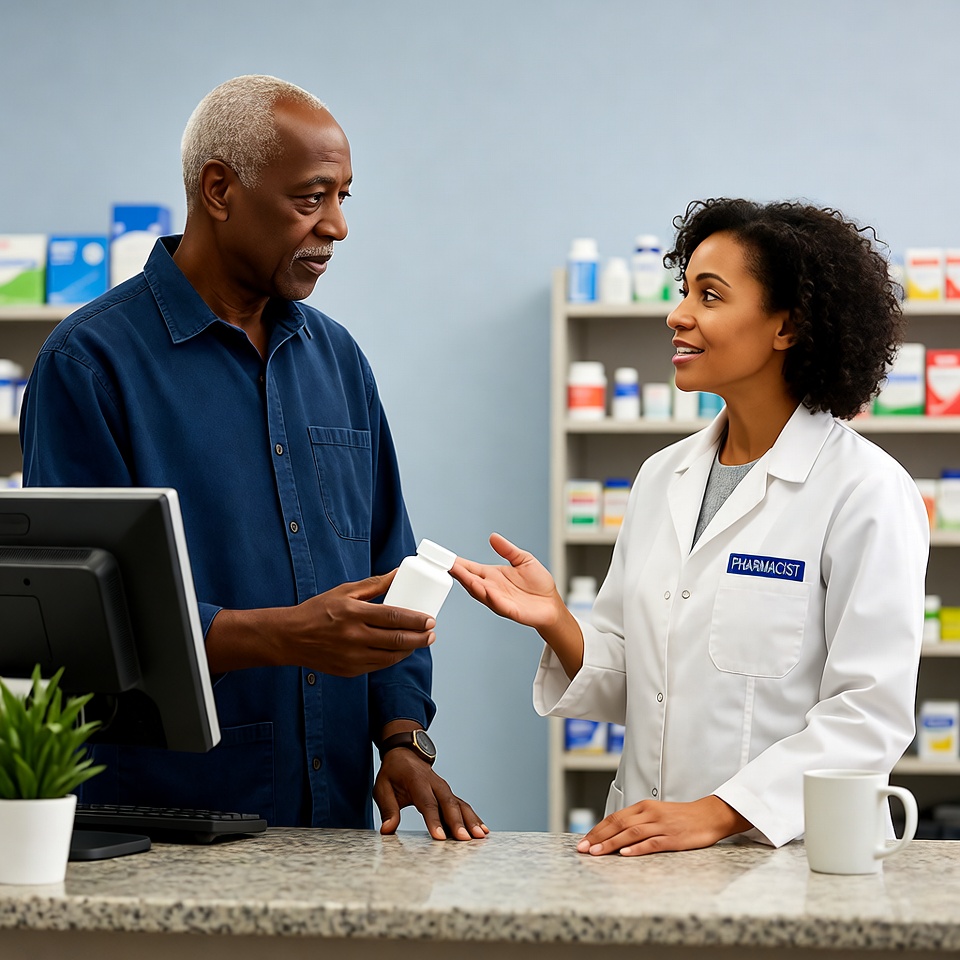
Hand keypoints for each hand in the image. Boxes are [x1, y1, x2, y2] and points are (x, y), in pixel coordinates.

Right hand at [205, 570, 436, 675]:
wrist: (291, 638)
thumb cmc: (319, 610)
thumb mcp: (345, 592)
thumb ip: (374, 584)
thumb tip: (399, 573)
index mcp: (353, 614)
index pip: (393, 617)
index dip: (415, 620)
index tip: (430, 619)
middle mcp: (353, 637)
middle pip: (396, 640)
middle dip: (420, 637)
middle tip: (432, 632)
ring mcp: (351, 657)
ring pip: (390, 657)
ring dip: (409, 650)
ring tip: (421, 641)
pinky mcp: (349, 671)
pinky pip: (378, 666)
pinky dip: (393, 658)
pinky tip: (401, 651)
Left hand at [374, 748, 488, 840]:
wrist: (405, 754)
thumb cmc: (393, 773)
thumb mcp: (382, 788)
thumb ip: (388, 809)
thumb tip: (387, 830)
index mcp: (417, 780)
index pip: (427, 803)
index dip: (434, 821)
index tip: (440, 837)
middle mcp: (435, 783)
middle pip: (449, 804)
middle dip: (458, 822)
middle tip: (465, 839)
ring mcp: (444, 788)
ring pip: (460, 804)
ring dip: (471, 820)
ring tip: (479, 836)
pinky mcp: (449, 794)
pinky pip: (462, 806)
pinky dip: (473, 817)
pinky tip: (482, 831)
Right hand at [451, 533, 564, 630]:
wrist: (552, 604)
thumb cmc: (538, 584)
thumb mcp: (523, 560)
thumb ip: (507, 550)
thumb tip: (493, 537)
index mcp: (493, 576)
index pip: (471, 568)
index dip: (458, 564)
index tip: (446, 557)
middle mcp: (491, 588)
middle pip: (470, 580)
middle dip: (459, 573)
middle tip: (448, 565)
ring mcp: (499, 600)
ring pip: (480, 592)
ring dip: (470, 584)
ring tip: (461, 575)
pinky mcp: (510, 610)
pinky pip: (498, 604)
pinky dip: (491, 598)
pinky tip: (487, 590)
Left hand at [575, 796, 751, 856]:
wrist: (709, 815)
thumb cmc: (682, 817)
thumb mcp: (656, 814)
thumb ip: (637, 822)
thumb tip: (615, 835)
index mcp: (644, 807)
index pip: (615, 818)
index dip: (597, 829)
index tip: (584, 841)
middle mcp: (650, 814)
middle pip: (619, 824)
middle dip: (598, 837)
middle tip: (583, 849)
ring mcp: (661, 826)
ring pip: (631, 833)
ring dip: (612, 843)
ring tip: (597, 853)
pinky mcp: (673, 838)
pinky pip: (652, 843)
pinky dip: (637, 848)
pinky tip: (625, 854)